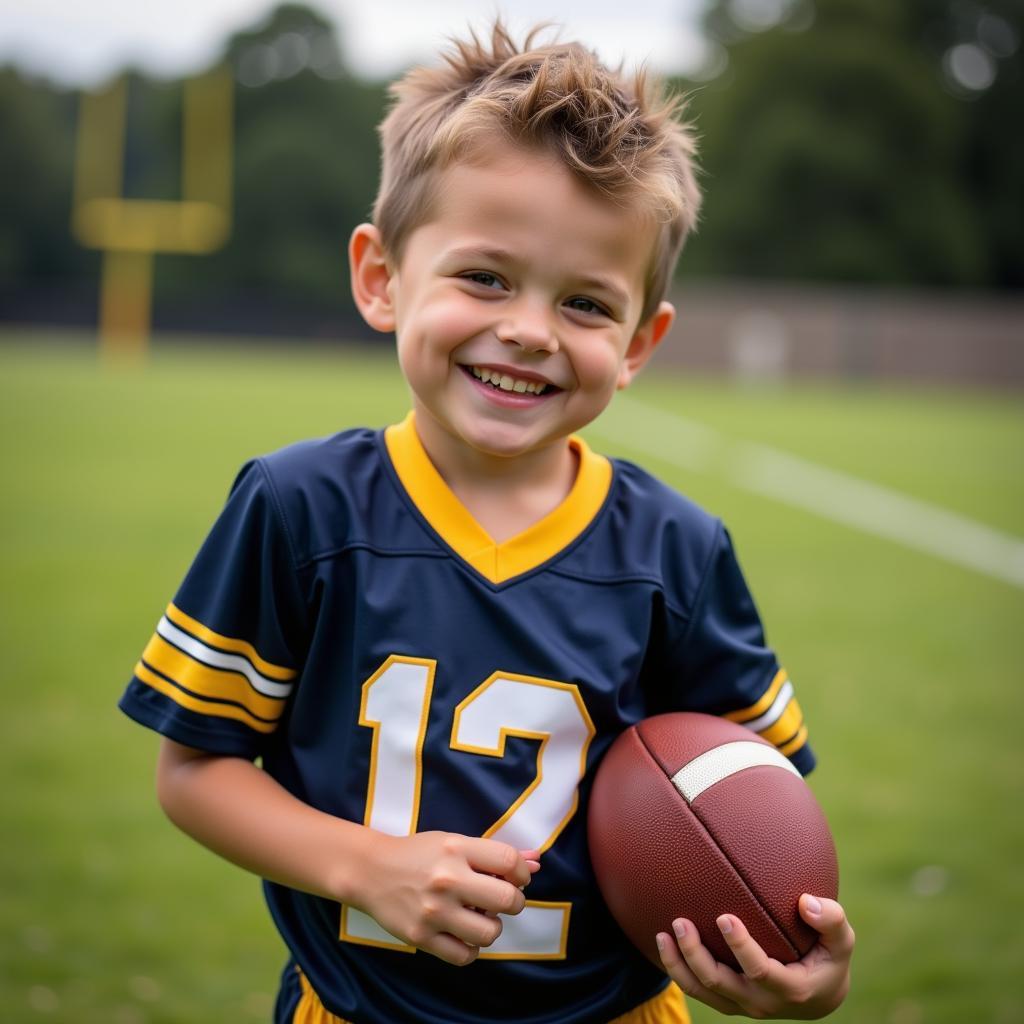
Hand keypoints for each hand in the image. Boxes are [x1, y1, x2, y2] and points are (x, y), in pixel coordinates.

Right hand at [354, 830, 538, 965]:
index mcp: (456, 848)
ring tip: (478, 916)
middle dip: (513, 901)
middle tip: (500, 899)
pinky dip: (471, 948)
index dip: (522, 872)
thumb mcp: (455, 843)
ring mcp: (433, 911)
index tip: (515, 877)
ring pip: (490, 932)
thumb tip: (537, 860)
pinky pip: (465, 955)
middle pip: (508, 899)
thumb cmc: (419, 854)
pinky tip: (463, 933)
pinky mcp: (421, 937)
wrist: (371, 871)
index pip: (510, 862)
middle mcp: (447, 879)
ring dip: (492, 926)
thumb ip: (495, 854)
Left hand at [656, 895, 853, 1018]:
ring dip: (679, 965)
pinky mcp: (729, 1002)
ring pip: (704, 991)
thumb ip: (831, 920)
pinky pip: (699, 991)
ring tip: (661, 935)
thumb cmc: (828, 958)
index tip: (724, 917)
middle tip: (680, 922)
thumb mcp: (842, 941)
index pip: (759, 971)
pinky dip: (678, 971)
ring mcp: (743, 1005)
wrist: (819, 996)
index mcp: (791, 988)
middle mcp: (763, 1003)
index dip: (740, 947)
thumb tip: (806, 902)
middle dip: (697, 955)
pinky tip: (662, 944)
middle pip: (721, 983)